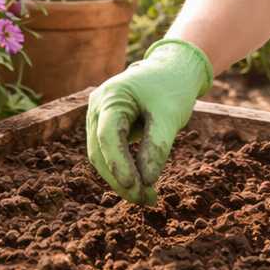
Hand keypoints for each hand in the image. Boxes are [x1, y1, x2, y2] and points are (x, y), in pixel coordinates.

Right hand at [86, 38, 211, 204]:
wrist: (172, 69)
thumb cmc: (172, 88)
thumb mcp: (170, 115)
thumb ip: (157, 146)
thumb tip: (146, 181)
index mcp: (112, 96)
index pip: (109, 135)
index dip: (119, 163)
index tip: (136, 186)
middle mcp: (97, 106)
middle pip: (100, 151)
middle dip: (120, 179)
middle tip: (146, 200)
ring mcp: (97, 115)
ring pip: (101, 156)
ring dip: (120, 179)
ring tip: (146, 198)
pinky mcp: (105, 125)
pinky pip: (108, 152)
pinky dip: (122, 169)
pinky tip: (141, 185)